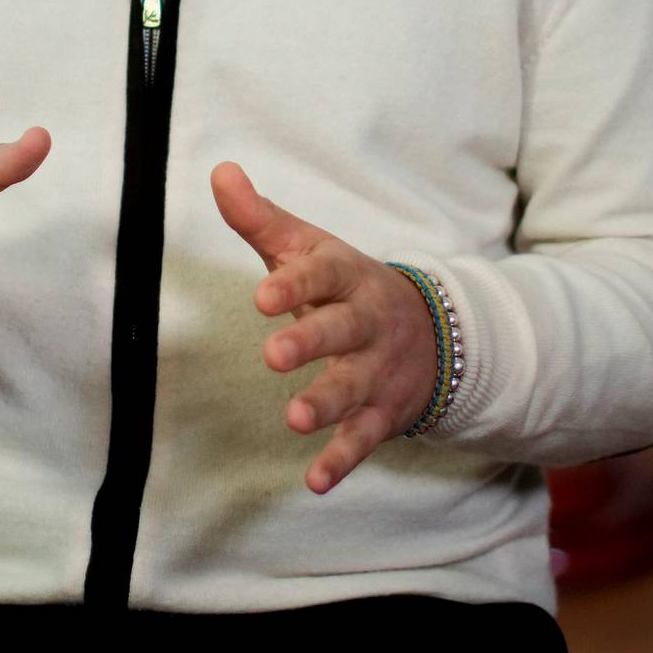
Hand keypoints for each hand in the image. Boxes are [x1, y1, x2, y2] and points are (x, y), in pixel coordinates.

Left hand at [211, 161, 440, 494]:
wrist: (433, 331)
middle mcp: (367, 323)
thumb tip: (219, 172)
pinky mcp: (382, 412)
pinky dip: (342, 460)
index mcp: (347, 277)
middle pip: (343, 329)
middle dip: (311, 341)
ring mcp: (378, 370)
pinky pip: (363, 439)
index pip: (322, 274)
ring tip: (294, 419)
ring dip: (326, 403)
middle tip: (274, 354)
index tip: (261, 295)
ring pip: (353, 386)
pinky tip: (316, 481)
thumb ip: (261, 218)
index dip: (293, 283)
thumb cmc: (347, 286)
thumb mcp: (310, 248)